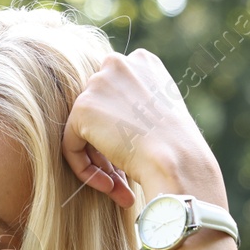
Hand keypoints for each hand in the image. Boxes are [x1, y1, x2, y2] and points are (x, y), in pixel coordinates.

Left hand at [62, 48, 218, 208]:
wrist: (177, 158)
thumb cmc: (179, 146)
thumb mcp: (164, 112)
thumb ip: (137, 105)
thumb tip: (115, 123)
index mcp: (142, 61)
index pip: (116, 97)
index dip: (123, 130)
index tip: (136, 154)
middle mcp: (117, 64)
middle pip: (98, 113)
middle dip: (107, 147)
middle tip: (123, 178)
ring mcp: (98, 83)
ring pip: (84, 131)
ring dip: (99, 162)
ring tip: (118, 187)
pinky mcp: (82, 109)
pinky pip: (71, 146)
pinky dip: (84, 170)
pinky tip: (108, 186)